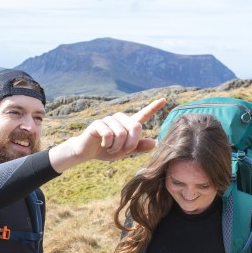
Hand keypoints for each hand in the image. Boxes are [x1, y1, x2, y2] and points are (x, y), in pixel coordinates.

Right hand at [51, 97, 166, 169]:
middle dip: (131, 143)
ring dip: (117, 147)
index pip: (143, 114)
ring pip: (121, 133)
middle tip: (125, 152)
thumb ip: (139, 147)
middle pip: (135, 126)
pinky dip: (108, 144)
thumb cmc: (107, 151)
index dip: (153, 107)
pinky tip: (103, 145)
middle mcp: (120, 119)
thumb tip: (155, 143)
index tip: (164, 99)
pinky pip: (109, 134)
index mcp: (128, 125)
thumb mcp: (125, 151)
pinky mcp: (98, 123)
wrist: (88, 152)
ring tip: (110, 149)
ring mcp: (109, 120)